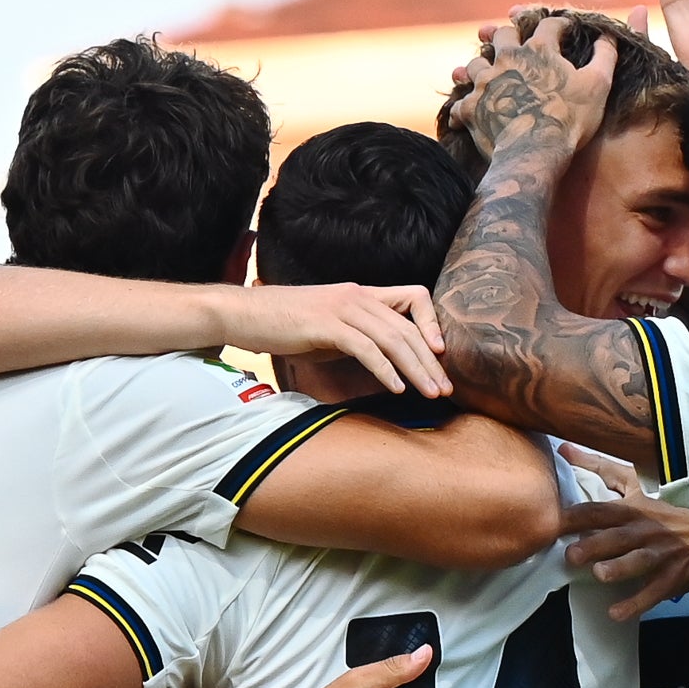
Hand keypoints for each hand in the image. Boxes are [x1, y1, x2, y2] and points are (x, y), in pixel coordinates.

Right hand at [221, 282, 448, 399]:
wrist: (243, 314)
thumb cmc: (283, 325)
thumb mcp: (330, 327)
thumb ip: (357, 337)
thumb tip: (382, 360)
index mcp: (362, 294)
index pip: (415, 295)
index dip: (432, 322)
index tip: (438, 354)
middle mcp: (358, 296)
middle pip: (409, 326)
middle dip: (431, 360)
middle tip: (445, 387)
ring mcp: (342, 308)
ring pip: (393, 338)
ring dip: (416, 369)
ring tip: (430, 393)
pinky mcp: (327, 325)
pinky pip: (366, 348)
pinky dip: (385, 370)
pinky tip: (396, 388)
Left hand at [444, 15, 616, 166]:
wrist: (535, 154)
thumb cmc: (570, 120)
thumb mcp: (598, 85)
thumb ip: (605, 56)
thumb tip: (609, 36)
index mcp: (538, 49)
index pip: (549, 24)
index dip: (559, 24)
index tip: (564, 28)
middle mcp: (507, 58)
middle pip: (502, 34)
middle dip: (509, 34)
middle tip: (512, 39)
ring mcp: (485, 83)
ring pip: (474, 64)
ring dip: (479, 67)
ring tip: (483, 73)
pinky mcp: (471, 109)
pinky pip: (460, 105)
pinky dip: (463, 108)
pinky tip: (463, 113)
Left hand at [557, 445, 688, 619]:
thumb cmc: (664, 514)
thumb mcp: (636, 487)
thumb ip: (600, 470)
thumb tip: (566, 448)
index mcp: (633, 510)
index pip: (602, 510)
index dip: (577, 516)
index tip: (552, 523)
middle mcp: (645, 530)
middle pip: (618, 536)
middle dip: (596, 545)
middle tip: (571, 555)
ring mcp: (661, 554)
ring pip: (639, 561)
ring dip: (619, 568)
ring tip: (600, 575)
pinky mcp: (672, 577)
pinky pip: (654, 592)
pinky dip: (636, 603)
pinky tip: (616, 613)